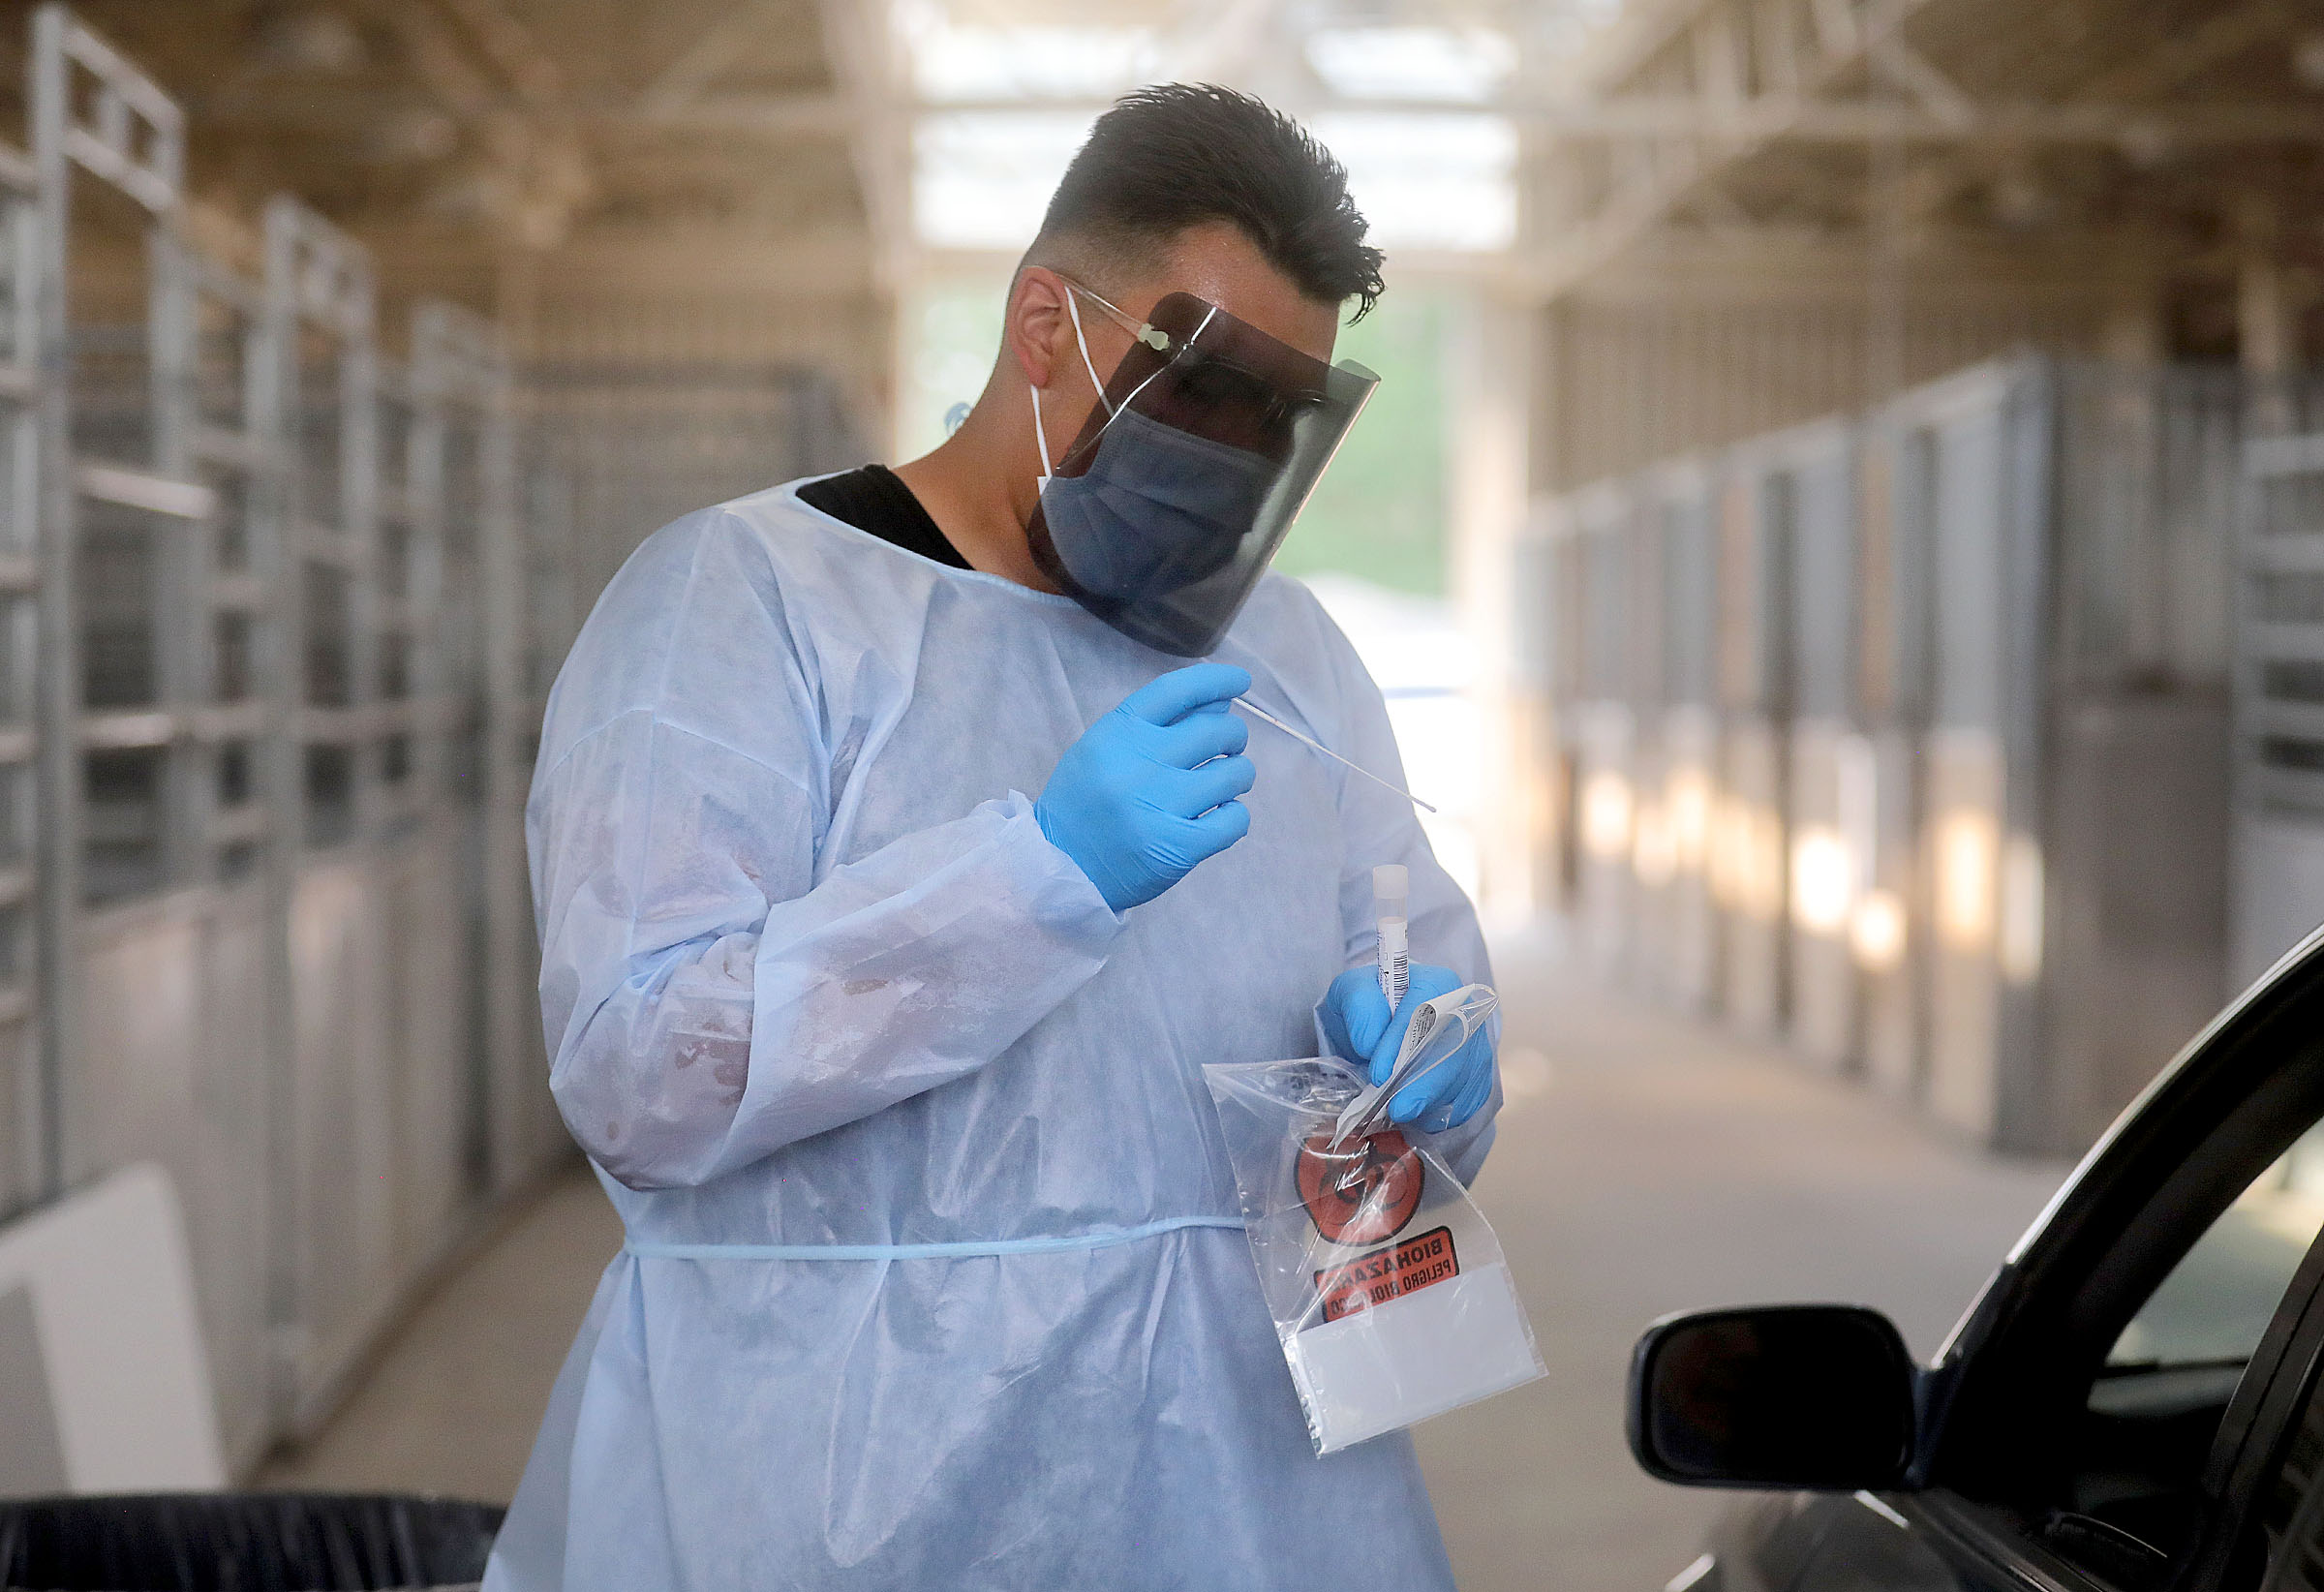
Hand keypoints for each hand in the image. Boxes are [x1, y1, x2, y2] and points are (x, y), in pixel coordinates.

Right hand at [1036, 663, 1255, 912]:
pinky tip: (1219, 817)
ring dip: (1239, 775)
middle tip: (1229, 748)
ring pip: (1234, 774)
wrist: (1057, 868)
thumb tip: (1220, 704)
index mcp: (1119, 733)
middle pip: (1218, 730)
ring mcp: (1159, 806)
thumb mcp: (1103, 749)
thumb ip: (1154, 725)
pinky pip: (1234, 820)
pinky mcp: (1176, 847)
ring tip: (1224, 785)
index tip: (1240, 682)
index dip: (1218, 680)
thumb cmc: (1085, 804)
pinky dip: (1235, 816)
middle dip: (1234, 736)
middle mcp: (1139, 764)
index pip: (1179, 690)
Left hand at [1318, 963, 1495, 1132]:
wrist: (1380, 1026)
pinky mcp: (1478, 1075)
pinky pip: (1469, 1099)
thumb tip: (1370, 1041)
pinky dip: (1442, 1111)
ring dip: (1431, 1101)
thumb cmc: (1368, 1008)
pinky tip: (1418, 1114)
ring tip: (1400, 1111)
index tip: (1379, 1074)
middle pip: (1454, 1050)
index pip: (1426, 1012)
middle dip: (1425, 1084)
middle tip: (1398, 1109)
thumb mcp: (1349, 993)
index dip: (1403, 1045)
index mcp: (1436, 982)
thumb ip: (1359, 1006)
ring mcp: (1477, 1044)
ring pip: (1464, 1078)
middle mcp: (1465, 1011)